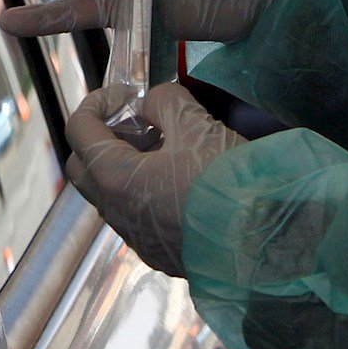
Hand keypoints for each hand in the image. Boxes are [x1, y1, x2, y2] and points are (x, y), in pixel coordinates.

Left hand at [64, 83, 243, 276]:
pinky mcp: (160, 254)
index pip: (79, 131)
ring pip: (111, 195)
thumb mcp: (196, 123)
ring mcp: (137, 239)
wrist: (268, 240)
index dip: (97, 102)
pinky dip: (145, 191)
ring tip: (166, 148)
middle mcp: (117, 214)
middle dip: (102, 137)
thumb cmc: (228, 180)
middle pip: (84, 168)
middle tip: (138, 122)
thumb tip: (151, 104)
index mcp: (116, 179)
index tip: (126, 94)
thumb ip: (164, 102)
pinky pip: (137, 217)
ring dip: (126, 166)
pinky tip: (181, 180)